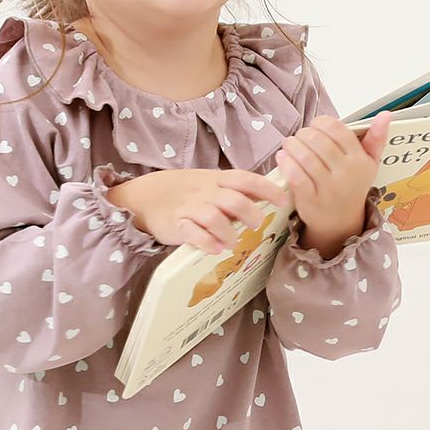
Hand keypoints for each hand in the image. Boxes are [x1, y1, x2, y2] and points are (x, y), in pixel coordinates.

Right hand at [107, 167, 289, 254]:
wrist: (144, 196)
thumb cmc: (184, 193)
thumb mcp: (209, 185)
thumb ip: (232, 192)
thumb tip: (265, 202)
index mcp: (217, 180)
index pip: (246, 179)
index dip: (267, 189)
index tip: (284, 201)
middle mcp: (206, 192)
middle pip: (233, 199)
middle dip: (250, 213)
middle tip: (257, 225)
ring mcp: (190, 208)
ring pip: (214, 216)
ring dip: (228, 231)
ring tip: (233, 243)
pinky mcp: (176, 224)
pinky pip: (192, 232)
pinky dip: (206, 242)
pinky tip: (215, 249)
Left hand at [274, 111, 391, 255]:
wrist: (340, 223)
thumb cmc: (352, 186)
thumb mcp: (369, 164)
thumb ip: (376, 138)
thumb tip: (386, 114)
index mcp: (360, 160)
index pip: (336, 129)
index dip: (320, 123)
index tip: (314, 126)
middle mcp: (346, 174)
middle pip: (317, 140)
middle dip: (303, 133)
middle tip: (299, 136)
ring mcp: (328, 188)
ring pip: (304, 156)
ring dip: (291, 145)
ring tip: (289, 144)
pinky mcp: (310, 200)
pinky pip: (295, 175)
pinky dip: (286, 163)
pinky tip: (282, 157)